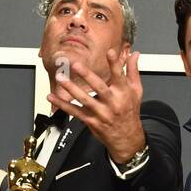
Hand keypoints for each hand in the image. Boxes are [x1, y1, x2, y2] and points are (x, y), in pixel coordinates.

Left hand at [47, 46, 144, 165]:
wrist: (126, 138)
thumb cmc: (130, 112)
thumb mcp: (136, 91)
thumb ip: (133, 72)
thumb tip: (134, 55)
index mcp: (123, 93)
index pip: (120, 76)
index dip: (115, 64)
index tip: (110, 52)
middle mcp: (112, 102)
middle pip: (99, 87)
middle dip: (87, 76)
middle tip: (76, 65)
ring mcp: (101, 113)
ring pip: (84, 100)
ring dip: (71, 89)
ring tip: (61, 79)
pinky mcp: (91, 121)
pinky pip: (75, 112)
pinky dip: (63, 105)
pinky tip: (53, 98)